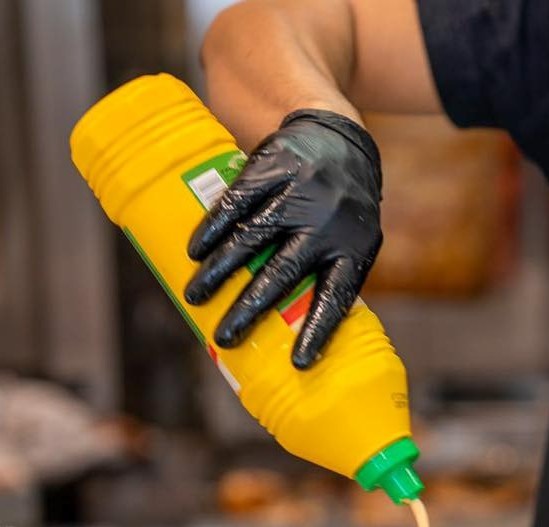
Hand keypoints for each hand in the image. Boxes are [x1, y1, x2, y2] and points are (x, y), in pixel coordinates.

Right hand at [184, 109, 382, 368]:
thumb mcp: (352, 243)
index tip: (298, 364)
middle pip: (284, 273)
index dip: (317, 331)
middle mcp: (329, 223)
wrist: (338, 140)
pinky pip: (237, 201)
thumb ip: (328, 278)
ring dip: (220, 271)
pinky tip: (195, 250)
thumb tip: (296, 337)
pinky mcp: (274, 167)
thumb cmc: (343, 210)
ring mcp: (301, 193)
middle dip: (250, 309)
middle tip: (224, 337)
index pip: (337, 298)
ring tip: (194, 296)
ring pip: (253, 237)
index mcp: (354, 250)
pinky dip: (213, 227)